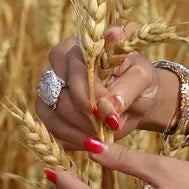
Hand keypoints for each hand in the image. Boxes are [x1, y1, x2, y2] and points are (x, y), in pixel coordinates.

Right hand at [35, 27, 178, 147]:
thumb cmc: (138, 80)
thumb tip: (109, 105)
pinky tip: (89, 143)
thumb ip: (128, 86)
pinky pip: (50, 127)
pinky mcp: (45, 108)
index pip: (79, 72)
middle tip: (106, 131)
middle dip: (85, 118)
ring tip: (100, 140)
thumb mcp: (143, 77)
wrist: (135, 95)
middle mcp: (58, 61)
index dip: (93, 97)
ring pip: (52, 113)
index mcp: (81, 45)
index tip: (111, 117)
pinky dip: (70, 139)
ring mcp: (46, 85)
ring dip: (77, 132)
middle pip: (62, 94)